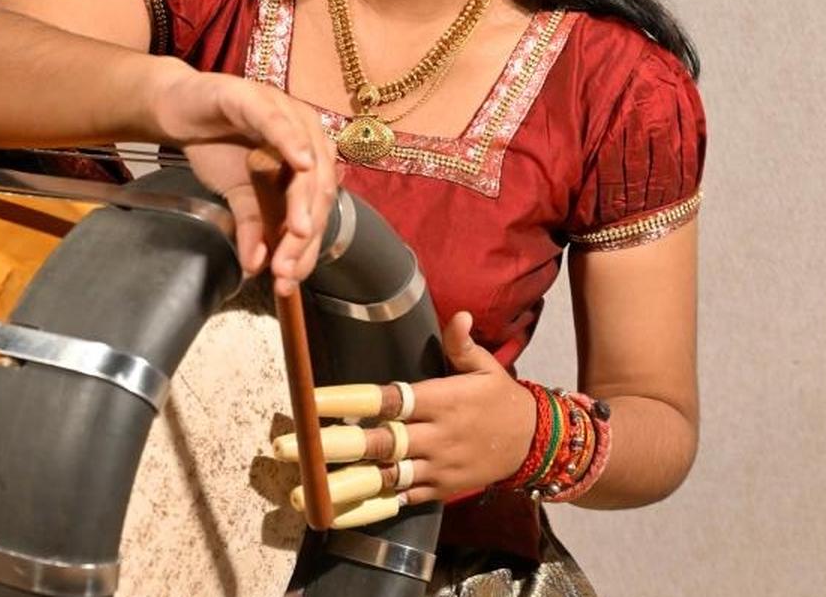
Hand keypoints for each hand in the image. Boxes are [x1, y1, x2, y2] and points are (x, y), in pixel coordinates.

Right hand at [152, 68, 336, 294]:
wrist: (178, 111)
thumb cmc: (217, 148)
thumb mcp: (237, 194)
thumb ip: (253, 226)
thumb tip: (255, 267)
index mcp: (310, 158)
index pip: (316, 209)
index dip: (305, 248)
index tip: (288, 281)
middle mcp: (307, 134)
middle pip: (317, 190)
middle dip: (303, 235)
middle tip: (286, 269)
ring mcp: (286, 112)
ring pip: (305, 161)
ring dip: (302, 199)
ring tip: (298, 232)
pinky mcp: (256, 98)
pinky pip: (278, 122)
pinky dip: (291, 142)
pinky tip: (302, 163)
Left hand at [272, 312, 536, 526]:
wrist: (536, 446)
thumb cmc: (501, 400)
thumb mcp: (487, 368)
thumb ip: (462, 345)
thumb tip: (455, 315)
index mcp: (442, 401)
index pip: (388, 400)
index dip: (348, 401)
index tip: (312, 400)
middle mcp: (436, 436)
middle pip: (378, 442)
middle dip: (331, 447)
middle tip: (289, 447)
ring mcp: (437, 467)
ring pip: (385, 477)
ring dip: (342, 485)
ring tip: (305, 490)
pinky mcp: (439, 491)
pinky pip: (400, 499)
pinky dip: (370, 507)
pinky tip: (338, 511)